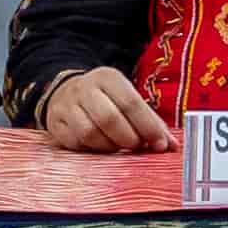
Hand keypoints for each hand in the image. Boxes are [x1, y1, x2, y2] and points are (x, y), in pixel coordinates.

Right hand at [38, 66, 172, 154]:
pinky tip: (100, 146)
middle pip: (109, 119)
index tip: (161, 145)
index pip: (131, 103)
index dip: (148, 127)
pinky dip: (92, 150)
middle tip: (137, 147)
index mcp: (108, 77)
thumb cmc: (106, 100)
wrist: (65, 92)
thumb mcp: (127, 99)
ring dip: (109, 146)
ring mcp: (67, 105)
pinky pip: (75, 143)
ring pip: (90, 133)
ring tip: (118, 147)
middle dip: (128, 139)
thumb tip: (172, 146)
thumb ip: (150, 121)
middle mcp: (85, 88)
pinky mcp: (55, 123)